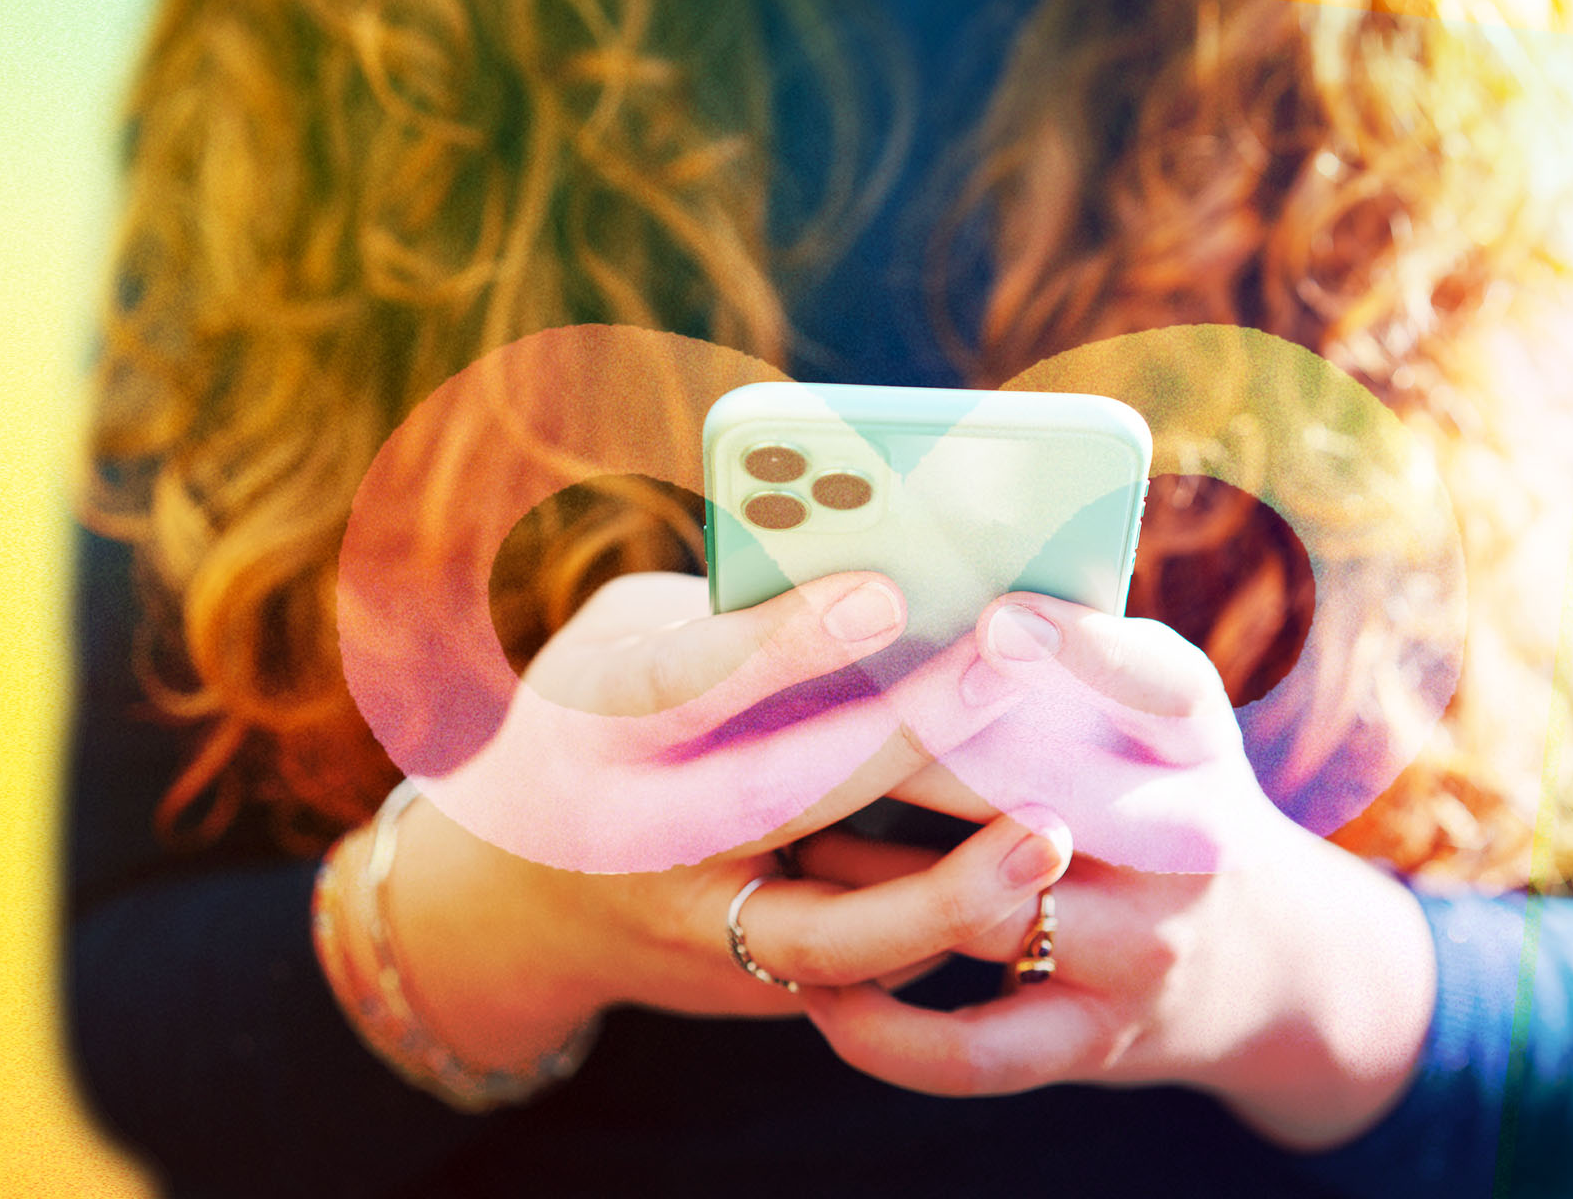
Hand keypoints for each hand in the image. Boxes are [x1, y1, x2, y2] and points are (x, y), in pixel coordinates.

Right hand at [354, 572, 1074, 1076]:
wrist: (524, 903)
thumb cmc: (599, 725)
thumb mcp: (621, 641)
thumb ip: (726, 614)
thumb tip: (888, 585)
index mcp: (596, 726)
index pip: (685, 681)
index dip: (784, 642)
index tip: (887, 592)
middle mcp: (637, 838)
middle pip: (778, 799)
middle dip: (903, 741)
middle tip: (1005, 673)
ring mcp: (693, 930)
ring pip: (828, 936)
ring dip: (946, 892)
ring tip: (1048, 836)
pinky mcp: (750, 986)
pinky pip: (864, 968)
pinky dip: (948, 924)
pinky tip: (1028, 876)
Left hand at [793, 592, 1437, 1150]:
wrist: (1268, 960)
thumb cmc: (1163, 794)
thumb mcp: (1155, 715)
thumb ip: (1067, 660)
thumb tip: (908, 585)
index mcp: (1192, 740)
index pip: (1162, 686)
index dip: (1082, 652)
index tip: (998, 620)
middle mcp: (1184, 845)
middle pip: (1041, 794)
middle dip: (913, 760)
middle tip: (797, 727)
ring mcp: (1141, 951)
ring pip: (986, 912)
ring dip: (867, 882)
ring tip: (781, 847)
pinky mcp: (1095, 1042)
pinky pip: (972, 1050)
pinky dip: (884, 1030)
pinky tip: (820, 991)